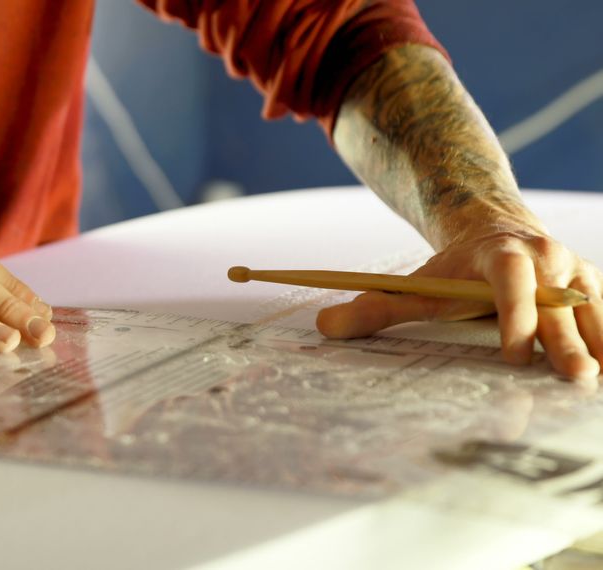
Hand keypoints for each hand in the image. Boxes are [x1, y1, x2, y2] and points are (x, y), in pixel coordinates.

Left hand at [316, 230, 602, 382]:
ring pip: (596, 312)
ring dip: (602, 347)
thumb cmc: (453, 272)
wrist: (496, 232)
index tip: (513, 353)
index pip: (511, 281)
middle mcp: (548, 259)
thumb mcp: (415, 287)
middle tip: (576, 377)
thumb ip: (374, 308)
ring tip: (602, 383)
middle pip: (560, 304)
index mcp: (502, 254)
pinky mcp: (597, 291)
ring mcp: (578, 274)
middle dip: (568, 341)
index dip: (514, 315)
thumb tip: (324, 326)